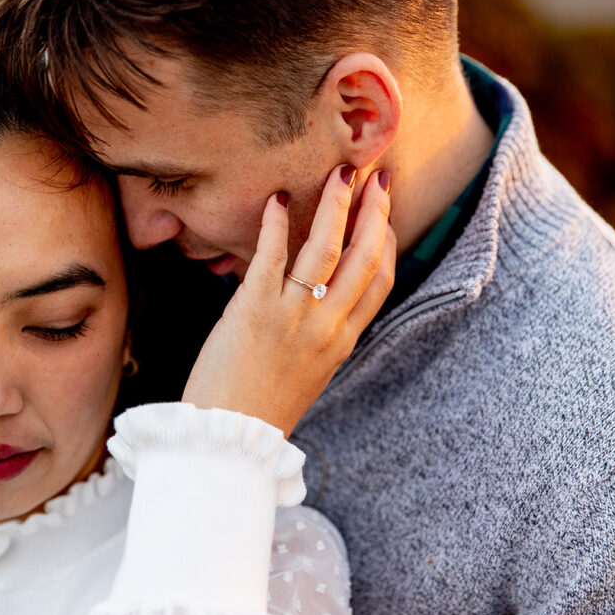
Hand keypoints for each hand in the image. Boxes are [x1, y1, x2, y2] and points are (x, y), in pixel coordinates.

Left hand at [182, 165, 395, 436]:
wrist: (226, 441)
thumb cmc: (261, 408)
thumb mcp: (309, 372)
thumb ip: (323, 334)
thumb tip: (324, 297)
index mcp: (342, 341)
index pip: (380, 281)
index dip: (388, 240)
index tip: (385, 212)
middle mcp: (325, 327)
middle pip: (364, 258)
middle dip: (375, 212)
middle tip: (378, 176)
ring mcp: (291, 319)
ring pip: (326, 251)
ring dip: (336, 206)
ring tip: (342, 173)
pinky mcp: (253, 312)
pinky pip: (270, 259)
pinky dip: (276, 225)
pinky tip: (277, 198)